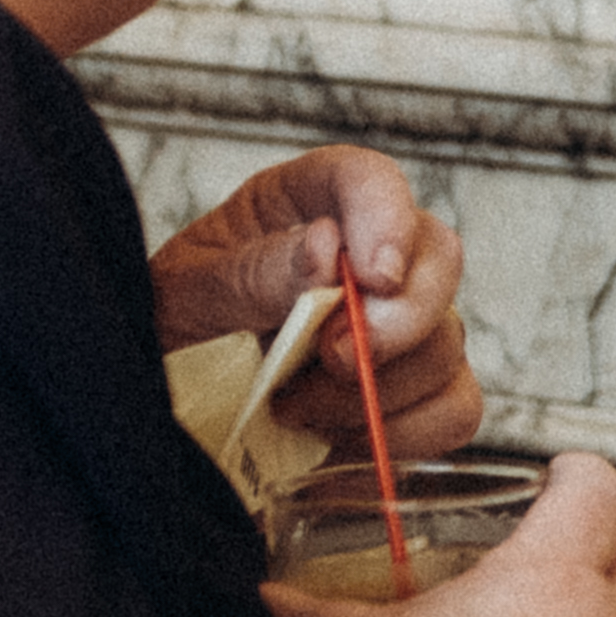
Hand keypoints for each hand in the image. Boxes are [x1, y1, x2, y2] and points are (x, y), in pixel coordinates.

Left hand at [152, 146, 479, 456]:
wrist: (162, 422)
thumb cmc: (164, 346)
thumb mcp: (182, 302)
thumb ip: (252, 274)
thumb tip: (329, 249)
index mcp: (296, 209)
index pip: (365, 179)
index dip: (385, 215)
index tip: (375, 276)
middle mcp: (359, 259)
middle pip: (438, 257)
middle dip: (398, 319)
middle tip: (334, 359)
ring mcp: (395, 327)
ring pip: (447, 342)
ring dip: (377, 390)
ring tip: (295, 409)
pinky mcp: (412, 395)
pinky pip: (454, 408)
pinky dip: (405, 432)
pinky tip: (335, 437)